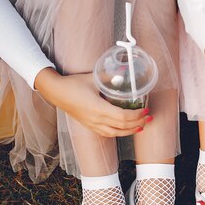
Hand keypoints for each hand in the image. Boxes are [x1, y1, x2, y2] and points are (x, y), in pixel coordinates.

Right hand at [35, 68, 149, 137]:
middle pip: (122, 127)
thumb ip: (109, 74)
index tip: (146, 110)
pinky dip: (118, 133)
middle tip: (149, 118)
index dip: (136, 116)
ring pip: (115, 133)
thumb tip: (124, 70)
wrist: (56, 92)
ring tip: (141, 126)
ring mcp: (92, 124)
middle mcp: (96, 120)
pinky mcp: (89, 126)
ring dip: (129, 131)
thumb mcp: (92, 77)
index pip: (123, 117)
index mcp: (98, 108)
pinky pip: (107, 133)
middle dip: (138, 123)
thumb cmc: (73, 84)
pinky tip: (124, 129)